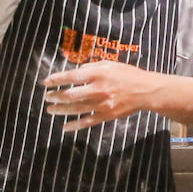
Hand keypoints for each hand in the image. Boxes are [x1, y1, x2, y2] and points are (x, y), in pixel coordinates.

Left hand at [43, 60, 165, 130]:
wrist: (146, 91)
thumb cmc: (128, 75)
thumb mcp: (110, 64)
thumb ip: (92, 66)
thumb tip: (77, 70)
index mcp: (98, 74)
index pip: (72, 76)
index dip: (57, 79)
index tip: (46, 82)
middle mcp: (98, 89)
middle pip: (71, 95)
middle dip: (56, 96)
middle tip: (47, 97)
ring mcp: (102, 104)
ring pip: (76, 109)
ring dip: (61, 110)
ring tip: (50, 109)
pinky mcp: (106, 115)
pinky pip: (87, 122)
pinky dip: (75, 125)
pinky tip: (65, 127)